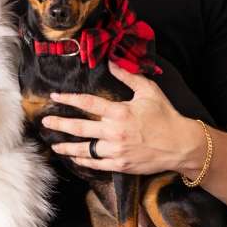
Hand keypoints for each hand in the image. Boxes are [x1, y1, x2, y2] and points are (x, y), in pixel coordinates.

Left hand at [41, 66, 204, 174]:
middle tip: (45, 121)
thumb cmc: (166, 116)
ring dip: (66, 146)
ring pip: (84, 148)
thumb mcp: (149, 91)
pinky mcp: (120, 164)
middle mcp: (114, 132)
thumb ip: (128, 77)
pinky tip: (74, 157)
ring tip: (54, 144)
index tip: (55, 96)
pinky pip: (95, 163)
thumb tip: (111, 63)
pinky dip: (83, 161)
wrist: (181, 145)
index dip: (69, 98)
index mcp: (120, 112)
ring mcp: (116, 150)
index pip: (87, 103)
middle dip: (59, 123)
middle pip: (79, 127)